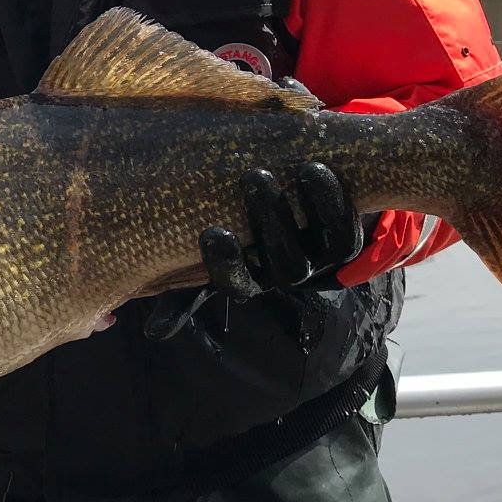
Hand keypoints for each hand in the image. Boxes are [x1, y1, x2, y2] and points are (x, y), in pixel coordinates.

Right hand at [143, 162, 363, 340]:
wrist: (292, 212)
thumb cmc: (238, 235)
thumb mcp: (206, 261)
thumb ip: (182, 286)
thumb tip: (154, 332)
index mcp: (251, 278)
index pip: (238, 282)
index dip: (227, 263)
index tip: (213, 231)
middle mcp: (286, 273)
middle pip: (285, 263)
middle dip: (271, 221)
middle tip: (254, 177)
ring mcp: (319, 259)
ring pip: (322, 247)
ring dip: (313, 208)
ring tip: (301, 169)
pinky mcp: (346, 242)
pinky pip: (348, 230)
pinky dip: (338, 202)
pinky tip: (321, 169)